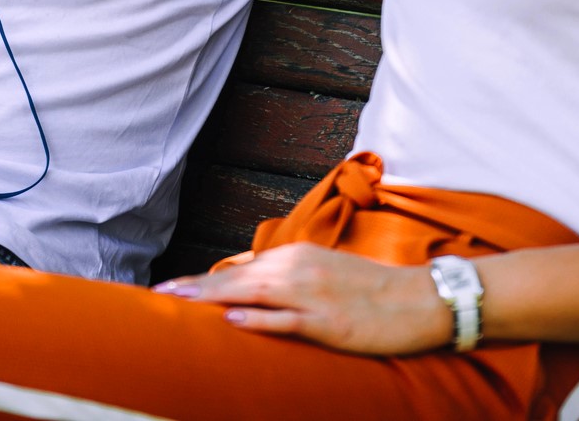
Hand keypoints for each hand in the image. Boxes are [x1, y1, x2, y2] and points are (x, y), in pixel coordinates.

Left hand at [153, 244, 452, 354]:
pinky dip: (259, 319)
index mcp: (296, 257)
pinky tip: (233, 321)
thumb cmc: (372, 289)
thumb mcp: (323, 273)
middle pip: (236, 278)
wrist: (421, 297)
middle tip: (157, 296)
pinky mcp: (329, 321)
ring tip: (178, 305)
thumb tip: (248, 284)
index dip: (200, 281)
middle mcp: (299, 269)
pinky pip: (287, 320)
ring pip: (253, 293)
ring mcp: (313, 295)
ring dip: (213, 298)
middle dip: (194, 289)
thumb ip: (286, 277)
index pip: (237, 269)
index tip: (167, 289)